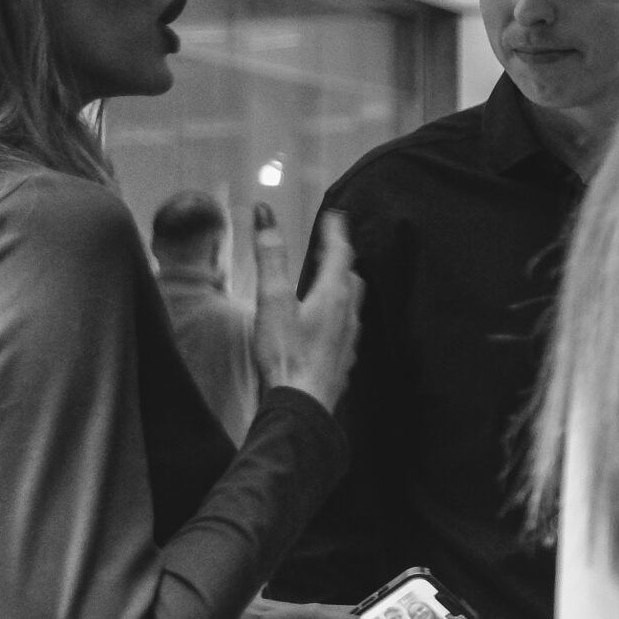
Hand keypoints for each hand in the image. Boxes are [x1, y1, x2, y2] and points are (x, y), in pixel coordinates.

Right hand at [252, 208, 360, 409]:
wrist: (303, 404)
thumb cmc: (287, 352)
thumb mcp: (273, 300)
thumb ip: (271, 256)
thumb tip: (266, 215)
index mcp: (334, 295)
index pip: (340, 253)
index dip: (336, 232)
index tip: (335, 216)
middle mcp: (348, 314)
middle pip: (350, 277)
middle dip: (341, 258)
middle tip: (331, 246)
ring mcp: (349, 339)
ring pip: (351, 303)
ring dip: (341, 285)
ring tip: (328, 279)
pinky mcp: (343, 359)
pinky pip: (346, 327)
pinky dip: (337, 313)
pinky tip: (325, 323)